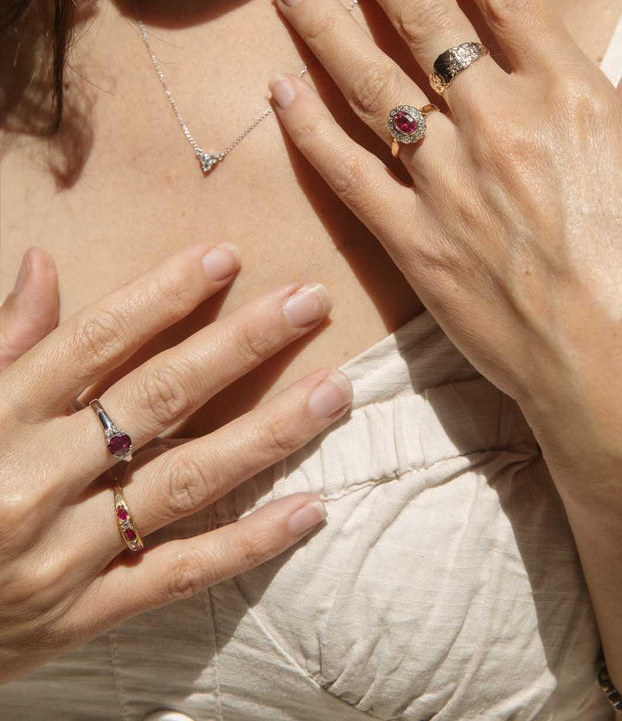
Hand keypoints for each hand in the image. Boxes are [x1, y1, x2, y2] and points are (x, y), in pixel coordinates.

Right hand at [0, 242, 351, 681]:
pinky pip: (179, 576)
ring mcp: (62, 556)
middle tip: (310, 303)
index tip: (226, 257)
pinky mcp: (82, 617)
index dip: (164, 295)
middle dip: (240, 345)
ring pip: (184, 482)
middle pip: (157, 400)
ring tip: (335, 390)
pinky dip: (249, 544)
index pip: (95, 342)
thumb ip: (3, 341)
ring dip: (268, 432)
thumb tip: (43, 263)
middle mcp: (33, 482)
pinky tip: (310, 508)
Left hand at [266, 0, 621, 494]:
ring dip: (324, 28)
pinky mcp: (415, 246)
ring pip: (369, 86)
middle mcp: (501, 127)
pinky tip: (280, 90)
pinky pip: (348, 173)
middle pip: (423, 24)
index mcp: (574, 100)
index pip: (507, 3)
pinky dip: (308, 129)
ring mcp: (449, 186)